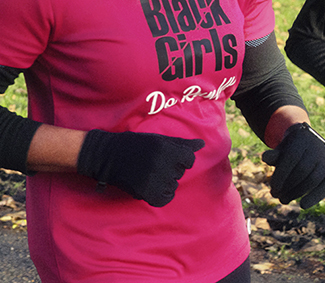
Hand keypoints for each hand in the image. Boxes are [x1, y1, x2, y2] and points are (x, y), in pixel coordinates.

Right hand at [76, 129, 204, 207]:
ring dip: (164, 183)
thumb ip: (182, 143)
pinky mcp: (144, 191)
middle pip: (180, 173)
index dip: (180, 159)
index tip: (167, 157)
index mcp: (167, 149)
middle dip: (170, 169)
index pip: (189, 160)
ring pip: (172, 186)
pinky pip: (163, 199)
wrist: (107, 156)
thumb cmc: (136, 145)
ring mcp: (153, 178)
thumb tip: (202, 144)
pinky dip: (160, 196)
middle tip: (153, 164)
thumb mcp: (159, 139)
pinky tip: (151, 187)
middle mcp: (162, 163)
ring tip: (149, 174)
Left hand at [261, 123, 324, 209]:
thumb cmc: (290, 151)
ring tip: (284, 200)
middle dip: (287, 185)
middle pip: (303, 169)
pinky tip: (303, 205)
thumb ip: (274, 155)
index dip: (282, 174)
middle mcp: (317, 148)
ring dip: (297, 193)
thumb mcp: (281, 151)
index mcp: (302, 139)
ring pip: (313, 179)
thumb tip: (265, 157)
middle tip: (275, 195)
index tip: (273, 188)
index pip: (292, 157)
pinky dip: (315, 197)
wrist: (309, 146)